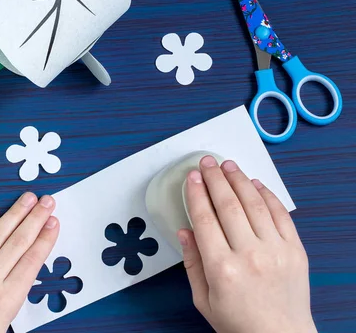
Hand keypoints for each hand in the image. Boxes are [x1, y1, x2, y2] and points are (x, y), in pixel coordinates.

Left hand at [0, 192, 58, 332]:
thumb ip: (11, 303)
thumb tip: (19, 286)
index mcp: (6, 299)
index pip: (33, 260)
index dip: (45, 238)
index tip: (53, 223)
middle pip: (19, 241)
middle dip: (36, 218)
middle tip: (47, 203)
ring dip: (14, 214)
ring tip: (27, 199)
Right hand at [178, 156, 316, 332]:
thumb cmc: (241, 324)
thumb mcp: (203, 299)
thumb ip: (192, 263)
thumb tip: (185, 232)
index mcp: (222, 269)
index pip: (204, 219)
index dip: (196, 194)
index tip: (191, 178)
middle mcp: (249, 256)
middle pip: (228, 205)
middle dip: (214, 178)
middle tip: (207, 163)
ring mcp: (275, 251)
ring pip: (254, 203)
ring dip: (238, 180)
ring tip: (228, 166)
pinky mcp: (295, 250)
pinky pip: (280, 214)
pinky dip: (267, 195)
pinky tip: (254, 184)